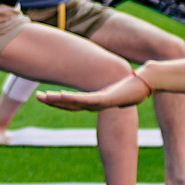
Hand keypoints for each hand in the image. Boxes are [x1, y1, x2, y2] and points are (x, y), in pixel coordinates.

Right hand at [36, 72, 151, 111]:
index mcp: (97, 100)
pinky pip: (86, 100)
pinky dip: (72, 99)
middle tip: (37, 97)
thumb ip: (109, 83)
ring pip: (75, 103)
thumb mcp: (118, 84)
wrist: (147, 82)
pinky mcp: (106, 99)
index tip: (46, 96)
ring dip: (59, 101)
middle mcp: (97, 103)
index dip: (59, 100)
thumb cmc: (134, 83)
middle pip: (70, 104)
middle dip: (53, 101)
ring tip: (44, 97)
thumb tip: (107, 80)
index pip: (74, 102)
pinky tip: (61, 96)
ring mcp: (101, 102)